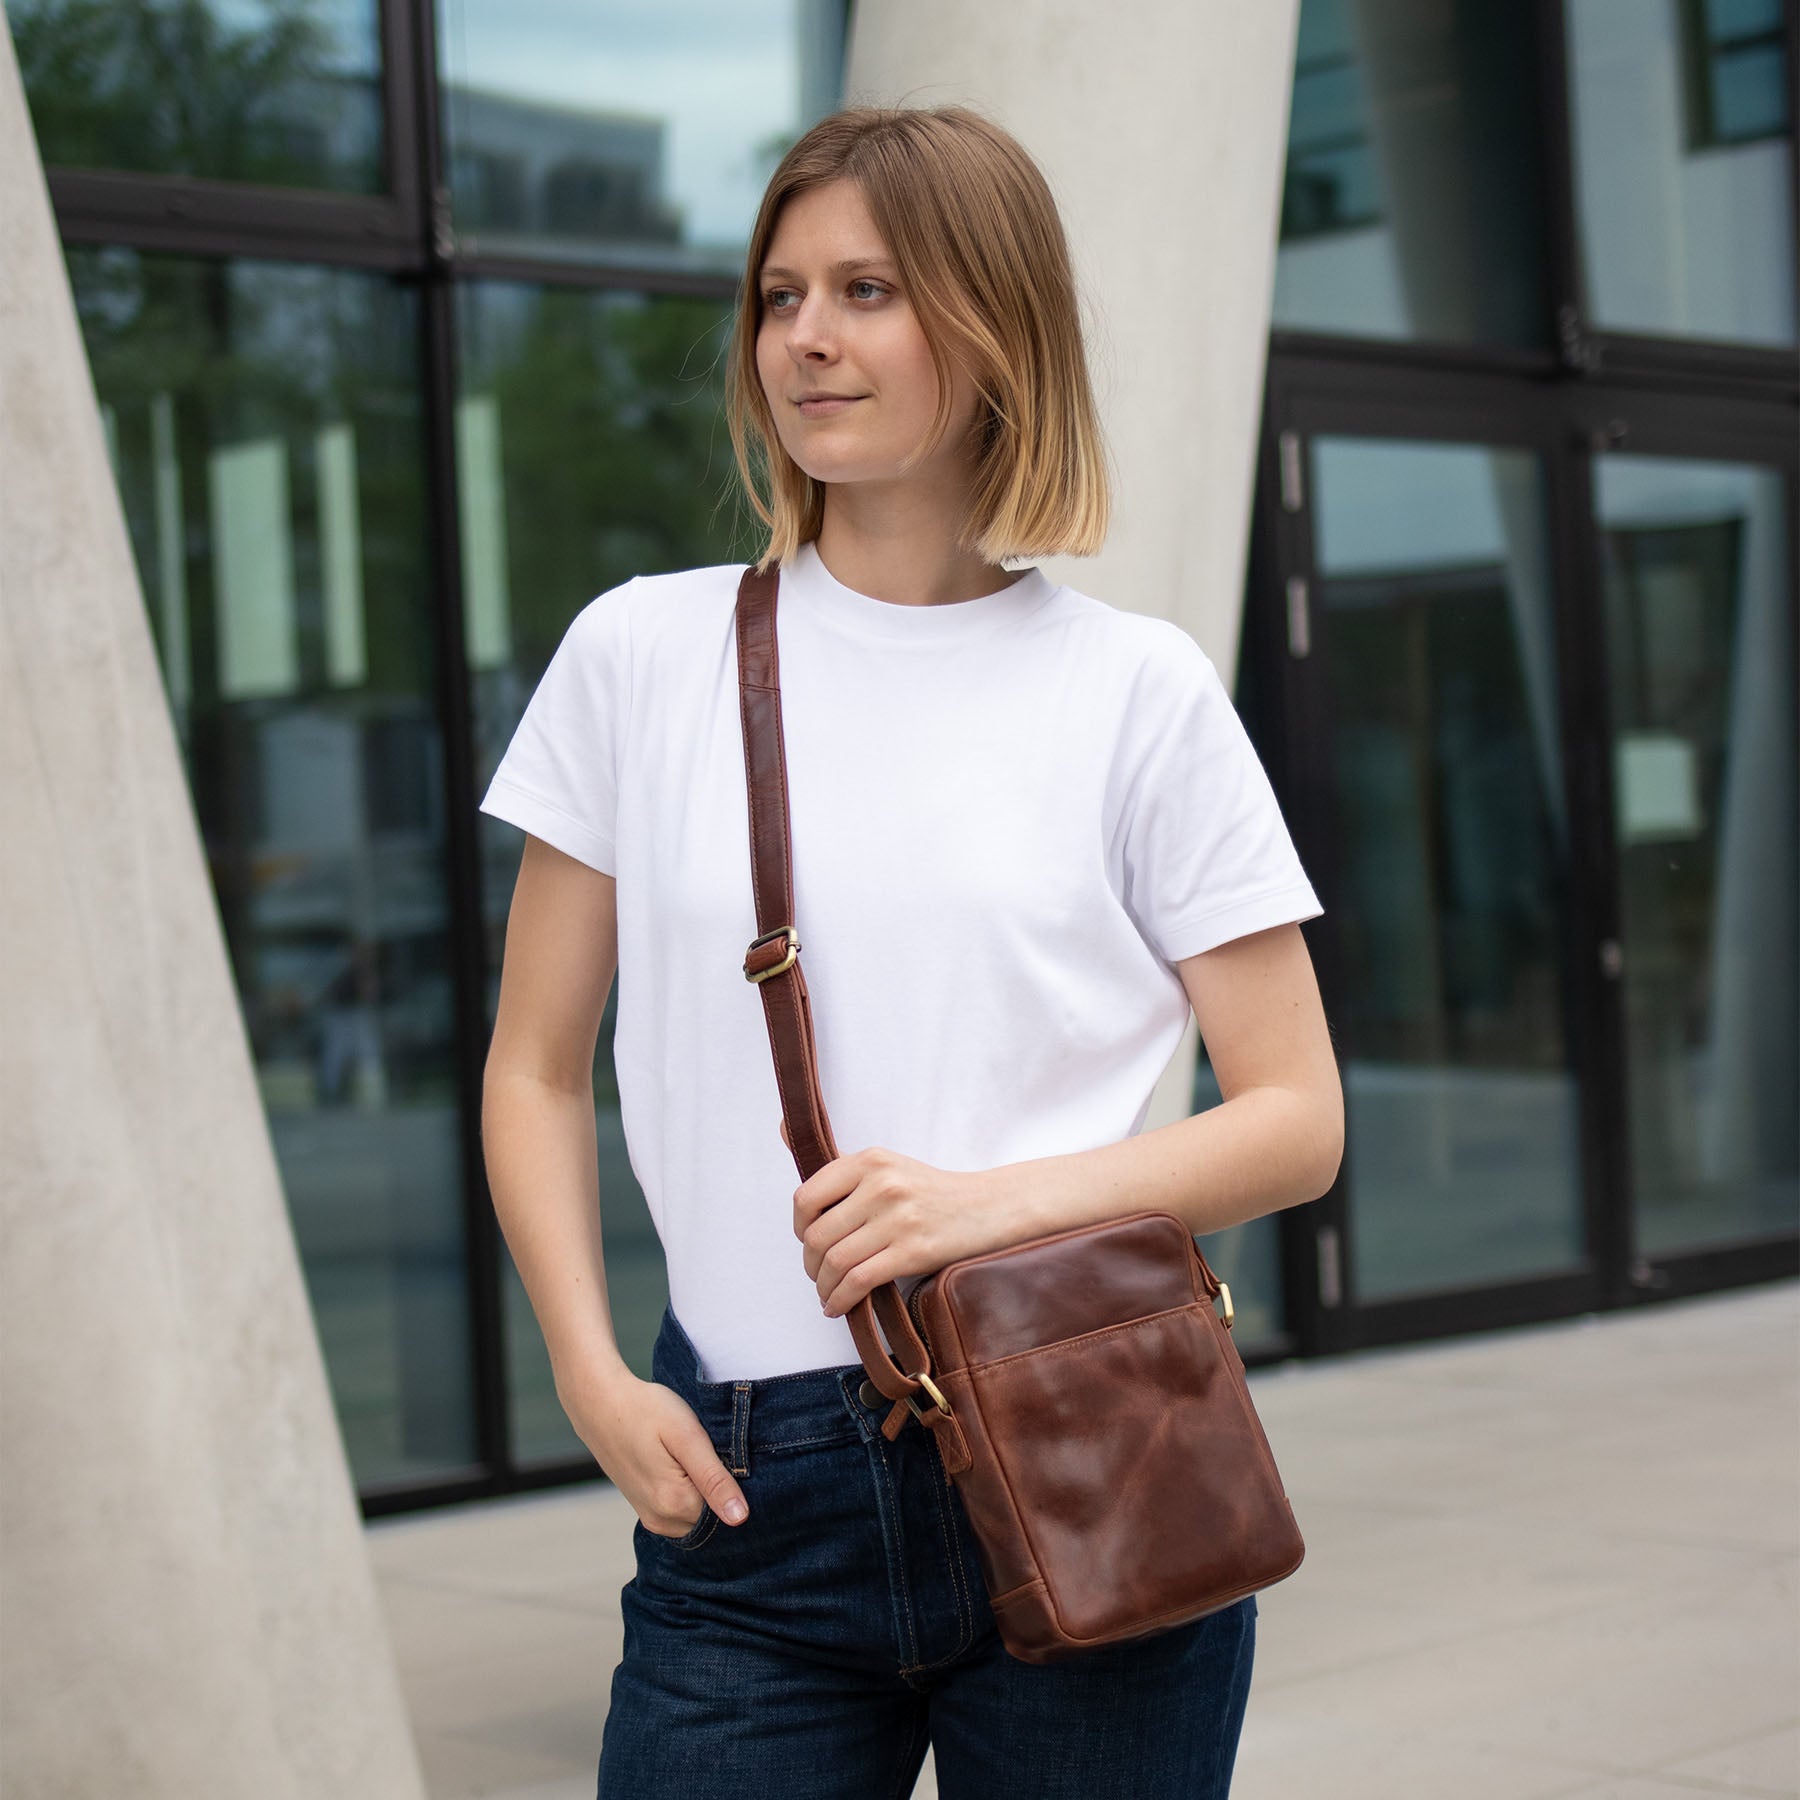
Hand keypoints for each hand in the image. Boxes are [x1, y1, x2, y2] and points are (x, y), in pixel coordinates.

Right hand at [559, 1363, 748, 1536]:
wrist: (600, 1403)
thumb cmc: (646, 1411)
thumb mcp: (687, 1436)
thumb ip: (714, 1479)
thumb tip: (740, 1517)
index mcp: (675, 1503)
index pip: (728, 1512)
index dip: (735, 1485)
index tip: (725, 1455)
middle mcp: (662, 1520)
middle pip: (711, 1517)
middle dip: (718, 1491)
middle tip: (707, 1451)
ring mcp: (650, 1517)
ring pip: (696, 1516)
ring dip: (703, 1492)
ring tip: (691, 1456)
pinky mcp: (644, 1509)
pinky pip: (680, 1513)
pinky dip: (688, 1494)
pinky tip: (681, 1464)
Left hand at [783, 1123, 1015, 1316]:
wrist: (985, 1208)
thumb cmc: (929, 1191)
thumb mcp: (886, 1165)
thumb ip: (838, 1161)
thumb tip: (782, 1126)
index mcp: (870, 1160)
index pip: (807, 1197)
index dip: (798, 1228)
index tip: (807, 1240)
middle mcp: (881, 1185)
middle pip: (817, 1235)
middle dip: (810, 1265)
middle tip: (817, 1275)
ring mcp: (897, 1219)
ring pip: (835, 1262)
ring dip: (823, 1287)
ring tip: (828, 1293)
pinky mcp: (913, 1251)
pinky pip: (859, 1281)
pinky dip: (840, 1300)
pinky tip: (839, 1306)